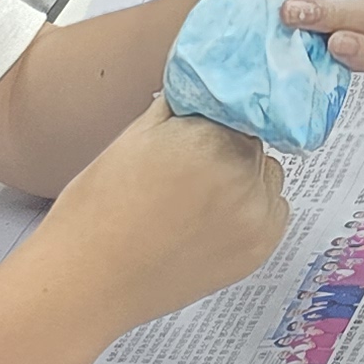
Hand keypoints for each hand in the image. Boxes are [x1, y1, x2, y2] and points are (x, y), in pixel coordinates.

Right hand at [29, 103, 289, 339]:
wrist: (88, 280)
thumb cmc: (98, 211)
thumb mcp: (133, 138)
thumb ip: (178, 107)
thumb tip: (201, 84)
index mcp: (210, 138)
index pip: (234, 107)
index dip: (213, 120)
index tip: (195, 132)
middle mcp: (241, 174)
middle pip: (252, 141)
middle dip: (227, 149)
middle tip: (186, 171)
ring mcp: (255, 215)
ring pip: (267, 174)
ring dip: (245, 178)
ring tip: (197, 200)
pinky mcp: (260, 248)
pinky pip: (274, 211)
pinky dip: (253, 211)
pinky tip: (211, 222)